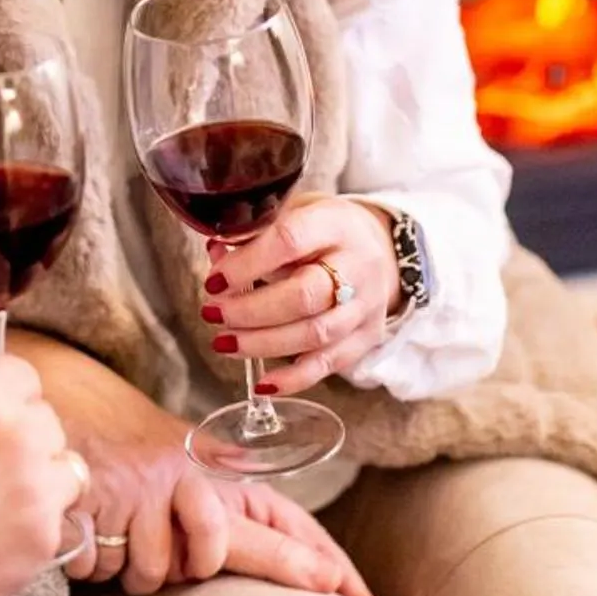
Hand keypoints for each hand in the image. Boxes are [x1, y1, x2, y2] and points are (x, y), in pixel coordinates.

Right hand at [0, 326, 375, 595]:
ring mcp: (144, 490)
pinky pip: (110, 569)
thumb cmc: (118, 453)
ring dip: (134, 568)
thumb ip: (225, 511)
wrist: (50, 409)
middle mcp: (186, 476)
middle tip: (303, 583)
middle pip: (228, 548)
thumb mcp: (176, 472)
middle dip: (261, 567)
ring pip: (157, 573)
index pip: (281, 516)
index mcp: (211, 469)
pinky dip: (96, 561)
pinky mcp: (101, 503)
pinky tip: (87, 531)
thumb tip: (302, 565)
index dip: (321, 559)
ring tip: (115, 533)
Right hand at [0, 359, 83, 595]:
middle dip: (24, 441)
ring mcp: (38, 489)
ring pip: (65, 472)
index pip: (23, 378)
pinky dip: (30, 531)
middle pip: (47, 424)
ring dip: (40, 484)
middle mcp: (21, 434)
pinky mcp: (43, 539)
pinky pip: (54, 525)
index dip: (5, 400)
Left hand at [200, 195, 399, 393]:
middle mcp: (358, 266)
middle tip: (213, 313)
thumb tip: (215, 254)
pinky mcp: (365, 338)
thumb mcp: (295, 212)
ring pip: (315, 334)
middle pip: (305, 295)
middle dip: (251, 310)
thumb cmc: (325, 231)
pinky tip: (262, 383)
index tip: (214, 280)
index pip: (290, 242)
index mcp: (335, 225)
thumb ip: (255, 233)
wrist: (382, 249)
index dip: (247, 264)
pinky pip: (329, 365)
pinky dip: (294, 378)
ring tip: (224, 342)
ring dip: (262, 344)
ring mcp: (365, 306)